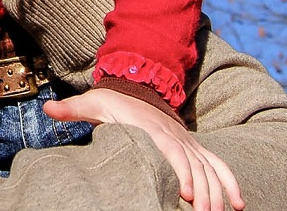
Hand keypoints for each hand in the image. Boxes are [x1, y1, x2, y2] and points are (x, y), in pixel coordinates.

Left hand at [45, 88, 244, 210]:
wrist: (136, 88)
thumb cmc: (112, 102)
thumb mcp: (91, 103)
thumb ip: (73, 109)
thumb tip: (48, 107)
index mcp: (153, 130)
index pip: (172, 152)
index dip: (180, 171)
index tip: (185, 194)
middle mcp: (177, 137)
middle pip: (195, 166)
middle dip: (203, 192)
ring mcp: (189, 144)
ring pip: (210, 169)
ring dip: (218, 193)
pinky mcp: (195, 149)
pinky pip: (219, 166)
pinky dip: (230, 183)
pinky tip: (238, 205)